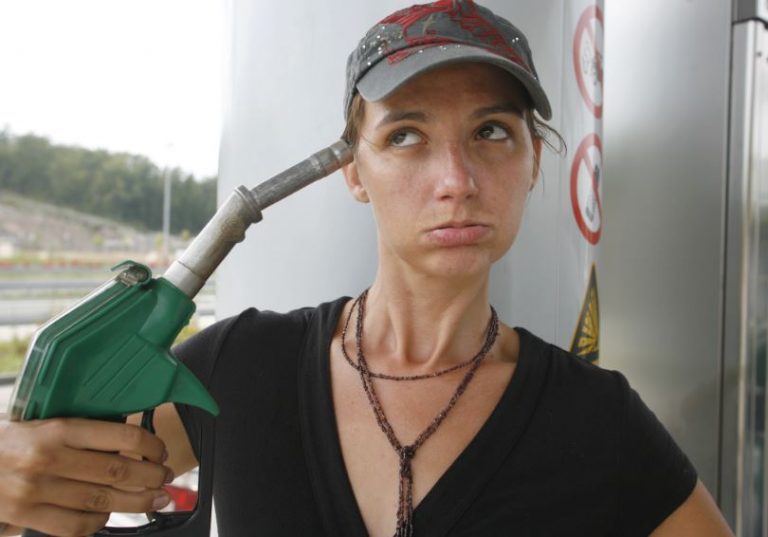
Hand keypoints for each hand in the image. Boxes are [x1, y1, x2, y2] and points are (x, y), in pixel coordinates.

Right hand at [0, 416, 173, 536]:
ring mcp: (36, 490)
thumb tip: (128, 438)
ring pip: (101, 501)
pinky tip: (110, 514)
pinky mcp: (26, 516)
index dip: (150, 446)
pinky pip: (75, 525)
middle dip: (152, 476)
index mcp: (58, 428)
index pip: (120, 437)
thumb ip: (81, 430)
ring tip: (155, 499)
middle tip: (167, 477)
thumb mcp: (44, 422)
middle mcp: (48, 459)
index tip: (161, 451)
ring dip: (137, 502)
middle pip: (117, 472)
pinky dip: (99, 521)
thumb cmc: (11, 440)